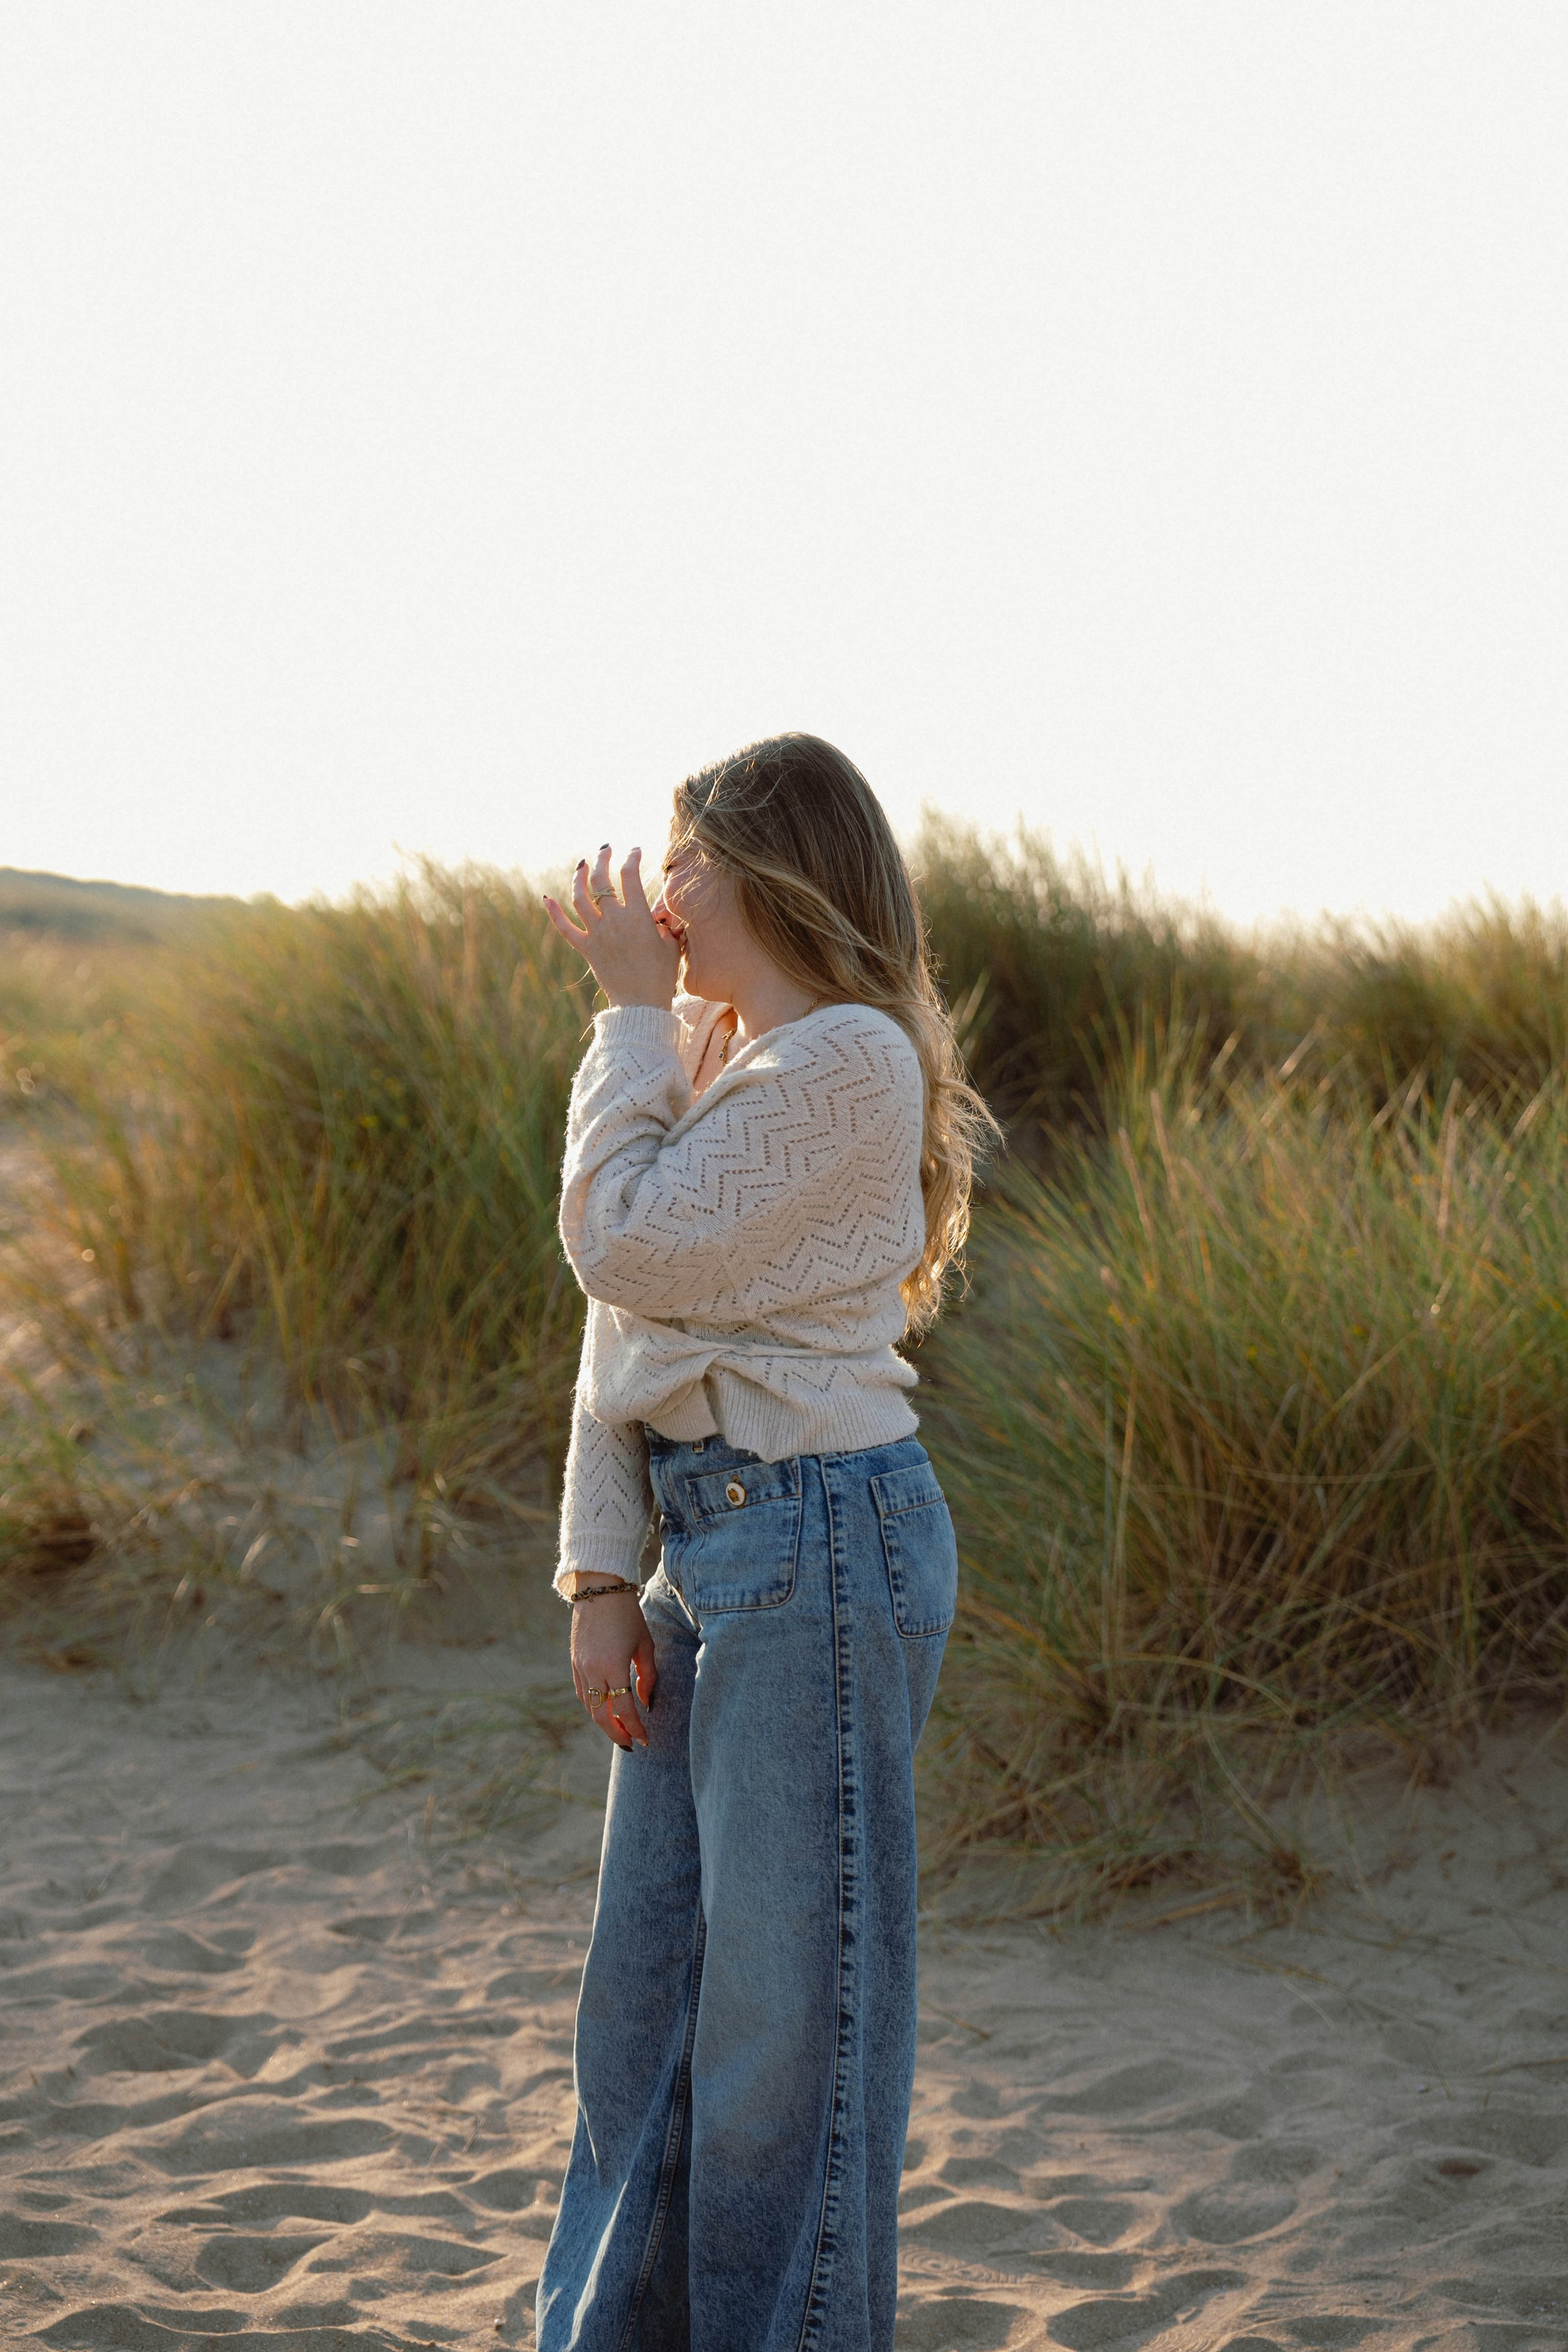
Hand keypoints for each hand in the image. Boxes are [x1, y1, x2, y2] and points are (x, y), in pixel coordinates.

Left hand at [544, 844, 681, 1009]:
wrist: (641, 1005)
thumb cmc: (661, 976)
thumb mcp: (671, 944)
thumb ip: (664, 924)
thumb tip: (658, 914)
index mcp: (637, 917)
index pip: (630, 876)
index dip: (631, 858)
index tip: (634, 851)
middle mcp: (613, 921)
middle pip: (602, 880)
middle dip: (603, 860)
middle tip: (606, 850)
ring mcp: (597, 935)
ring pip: (580, 898)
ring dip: (579, 878)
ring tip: (582, 866)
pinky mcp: (586, 949)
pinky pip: (565, 928)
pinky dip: (554, 913)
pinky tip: (546, 898)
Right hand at [570, 1589, 655, 1749]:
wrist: (600, 1590)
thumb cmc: (628, 1615)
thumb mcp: (645, 1644)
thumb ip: (648, 1676)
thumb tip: (646, 1702)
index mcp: (613, 1666)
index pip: (624, 1708)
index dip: (635, 1727)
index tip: (645, 1739)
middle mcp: (593, 1670)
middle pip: (601, 1715)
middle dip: (616, 1733)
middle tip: (630, 1744)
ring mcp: (580, 1666)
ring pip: (589, 1706)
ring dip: (603, 1722)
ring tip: (619, 1729)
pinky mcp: (574, 1662)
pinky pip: (581, 1692)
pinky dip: (592, 1706)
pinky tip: (603, 1709)